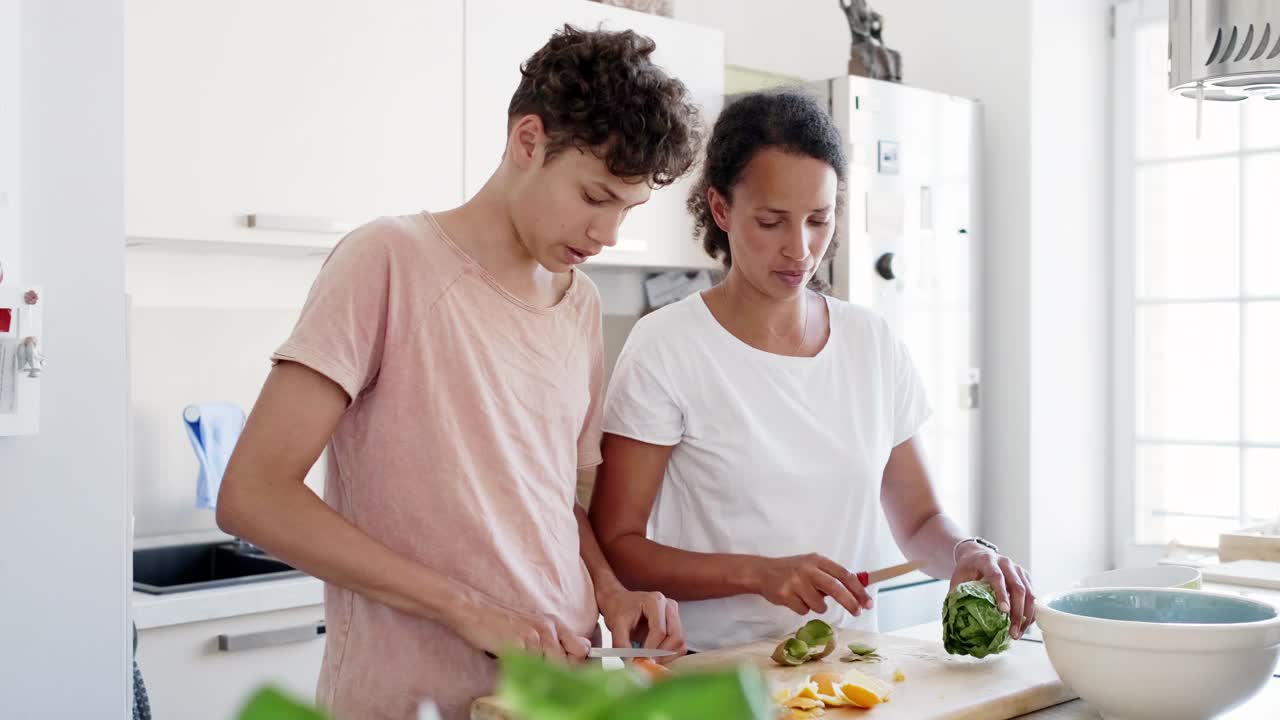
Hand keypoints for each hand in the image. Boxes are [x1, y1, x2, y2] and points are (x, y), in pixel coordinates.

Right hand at [450, 596, 589, 662]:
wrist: (473, 610)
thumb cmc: (502, 622)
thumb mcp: (533, 627)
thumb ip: (554, 641)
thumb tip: (577, 655)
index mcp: (554, 624)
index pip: (582, 650)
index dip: (576, 665)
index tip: (567, 674)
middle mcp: (548, 628)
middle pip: (567, 664)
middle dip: (556, 675)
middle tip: (539, 674)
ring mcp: (533, 635)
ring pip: (549, 668)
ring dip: (537, 675)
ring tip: (522, 667)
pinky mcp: (517, 643)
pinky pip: (528, 669)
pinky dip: (521, 673)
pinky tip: (512, 664)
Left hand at [598, 588, 685, 662]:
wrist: (619, 603)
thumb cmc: (618, 610)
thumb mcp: (615, 625)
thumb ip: (621, 643)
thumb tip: (630, 663)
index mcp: (655, 601)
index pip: (659, 630)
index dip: (651, 648)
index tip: (640, 660)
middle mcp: (669, 606)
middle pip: (676, 636)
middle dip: (661, 653)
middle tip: (646, 662)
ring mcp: (675, 615)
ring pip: (680, 643)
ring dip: (667, 656)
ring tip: (649, 659)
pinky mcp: (676, 625)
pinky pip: (679, 645)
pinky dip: (669, 655)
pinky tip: (654, 656)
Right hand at [752, 554, 871, 616]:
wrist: (762, 572)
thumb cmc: (792, 570)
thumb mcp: (812, 566)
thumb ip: (831, 576)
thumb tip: (856, 592)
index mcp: (818, 560)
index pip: (844, 574)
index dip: (858, 589)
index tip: (867, 602)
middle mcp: (808, 569)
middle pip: (836, 588)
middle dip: (850, 602)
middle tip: (858, 612)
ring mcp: (796, 581)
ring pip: (819, 605)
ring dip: (817, 606)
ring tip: (805, 597)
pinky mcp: (785, 594)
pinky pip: (803, 610)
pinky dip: (802, 608)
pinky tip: (793, 599)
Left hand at [951, 543, 1035, 638]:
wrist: (977, 554)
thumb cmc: (967, 568)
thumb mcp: (958, 577)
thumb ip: (956, 594)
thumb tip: (954, 617)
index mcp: (988, 560)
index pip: (997, 577)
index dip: (1002, 594)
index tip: (1004, 611)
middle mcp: (1007, 563)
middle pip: (1018, 588)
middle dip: (1017, 612)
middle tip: (1013, 632)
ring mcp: (1018, 569)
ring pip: (1029, 593)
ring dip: (1026, 616)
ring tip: (1018, 634)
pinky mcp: (1025, 576)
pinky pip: (1032, 596)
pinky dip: (1030, 612)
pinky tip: (1023, 626)